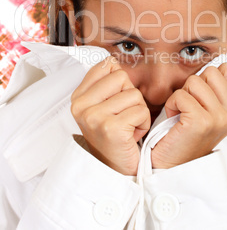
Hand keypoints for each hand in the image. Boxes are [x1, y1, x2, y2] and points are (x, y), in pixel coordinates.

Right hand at [71, 57, 150, 174]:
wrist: (115, 170)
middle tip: (122, 116)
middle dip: (130, 96)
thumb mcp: (103, 106)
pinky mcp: (111, 128)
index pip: (105, 65)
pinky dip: (143, 123)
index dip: (119, 81)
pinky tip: (132, 135)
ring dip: (139, 112)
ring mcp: (94, 117)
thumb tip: (112, 60)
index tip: (114, 101)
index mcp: (78, 97)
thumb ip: (105, 82)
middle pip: (122, 77)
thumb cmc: (113, 136)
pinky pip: (141, 111)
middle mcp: (81, 106)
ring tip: (127, 127)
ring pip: (134, 94)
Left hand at [151, 63, 226, 168]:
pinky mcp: (201, 121)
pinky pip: (180, 95)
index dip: (207, 80)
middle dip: (194, 86)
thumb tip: (219, 63)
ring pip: (194, 81)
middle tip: (190, 108)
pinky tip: (175, 120)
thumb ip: (218, 88)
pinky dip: (172, 105)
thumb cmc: (187, 133)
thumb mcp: (211, 109)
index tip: (202, 100)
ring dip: (182, 95)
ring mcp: (220, 118)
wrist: (175, 165)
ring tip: (182, 114)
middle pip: (210, 72)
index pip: (225, 69)